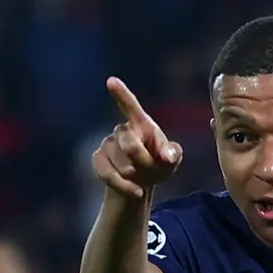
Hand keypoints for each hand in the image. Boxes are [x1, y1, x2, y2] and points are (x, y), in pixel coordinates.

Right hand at [93, 77, 183, 197]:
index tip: (111, 81)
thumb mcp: (172, 160)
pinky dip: (123, 186)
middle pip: (130, 144)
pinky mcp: (98, 160)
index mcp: (141, 124)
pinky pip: (107, 173)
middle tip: (152, 169)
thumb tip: (167, 155)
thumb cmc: (158, 165)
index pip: (130, 106)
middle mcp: (122, 130)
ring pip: (120, 162)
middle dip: (143, 161)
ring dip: (135, 175)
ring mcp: (107, 144)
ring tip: (142, 179)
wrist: (140, 183)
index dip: (121, 94)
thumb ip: (174, 154)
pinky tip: (136, 192)